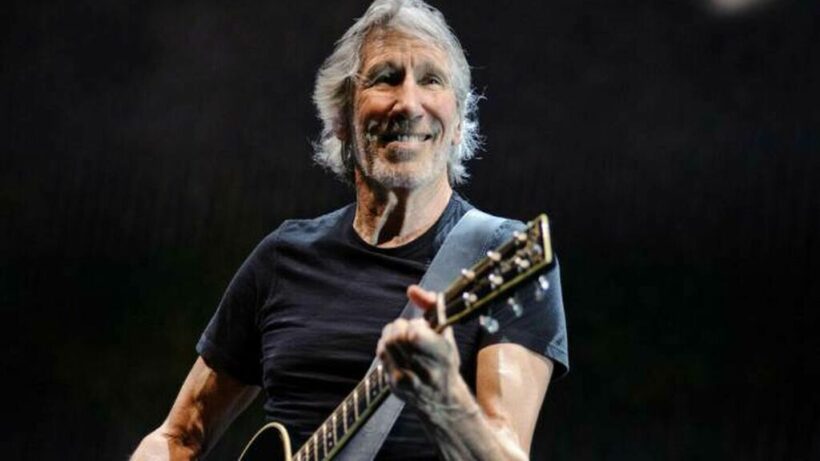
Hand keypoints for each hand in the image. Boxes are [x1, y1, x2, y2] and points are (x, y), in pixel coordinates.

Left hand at [376, 285, 461, 407]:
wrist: (443, 400)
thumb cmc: (445, 360)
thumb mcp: (446, 333)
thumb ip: (432, 307)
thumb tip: (411, 290)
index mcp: (443, 355)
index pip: (414, 335)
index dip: (413, 325)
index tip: (421, 327)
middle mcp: (426, 370)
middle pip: (397, 336)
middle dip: (401, 327)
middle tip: (409, 331)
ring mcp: (409, 379)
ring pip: (387, 343)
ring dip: (391, 334)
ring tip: (402, 338)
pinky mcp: (395, 385)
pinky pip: (382, 354)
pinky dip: (386, 346)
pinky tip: (396, 350)